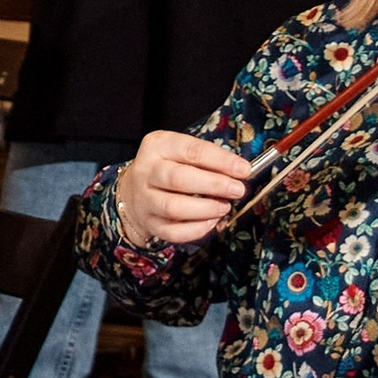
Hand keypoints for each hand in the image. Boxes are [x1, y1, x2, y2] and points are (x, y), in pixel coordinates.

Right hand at [116, 133, 252, 245]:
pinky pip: (173, 231)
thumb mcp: (181, 152)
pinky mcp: (149, 223)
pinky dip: (197, 230)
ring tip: (224, 207)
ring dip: (206, 209)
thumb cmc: (167, 168)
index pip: (190, 151)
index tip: (244, 170)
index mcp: (157, 146)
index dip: (220, 161)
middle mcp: (146, 172)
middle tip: (237, 190)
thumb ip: (207, 159)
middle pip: (178, 179)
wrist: (133, 191)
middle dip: (214, 185)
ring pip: (174, 207)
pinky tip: (212, 222)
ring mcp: (145, 199)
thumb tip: (239, 172)